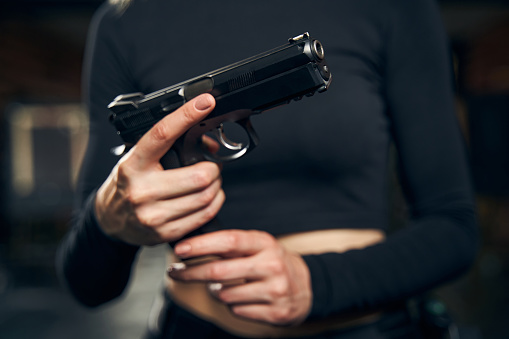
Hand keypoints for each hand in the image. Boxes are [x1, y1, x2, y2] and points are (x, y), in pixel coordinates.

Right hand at [95, 94, 224, 245]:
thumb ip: (167, 149)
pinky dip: (214, 203)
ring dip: (217, 186)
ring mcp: (153, 214)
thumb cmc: (128, 183)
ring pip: (206, 196)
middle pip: (199, 176)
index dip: (186, 115)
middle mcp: (141, 190)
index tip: (205, 102)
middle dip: (213, 168)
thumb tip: (209, 144)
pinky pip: (204, 215)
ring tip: (210, 181)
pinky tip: (207, 197)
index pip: (162, 134)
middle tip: (211, 165)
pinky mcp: (164, 232)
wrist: (109, 219)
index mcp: (133, 164)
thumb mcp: (138, 159)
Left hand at [167, 230, 311, 325]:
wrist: (305, 286)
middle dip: (191, 273)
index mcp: (264, 243)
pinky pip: (236, 310)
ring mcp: (275, 290)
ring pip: (224, 294)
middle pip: (219, 271)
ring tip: (220, 285)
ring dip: (215, 291)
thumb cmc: (271, 262)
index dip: (201, 245)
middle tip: (175, 272)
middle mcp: (271, 265)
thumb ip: (231, 244)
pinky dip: (232, 305)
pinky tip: (240, 297)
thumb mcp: (257, 245)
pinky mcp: (275, 312)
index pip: (229, 241)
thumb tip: (191, 245)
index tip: (180, 249)